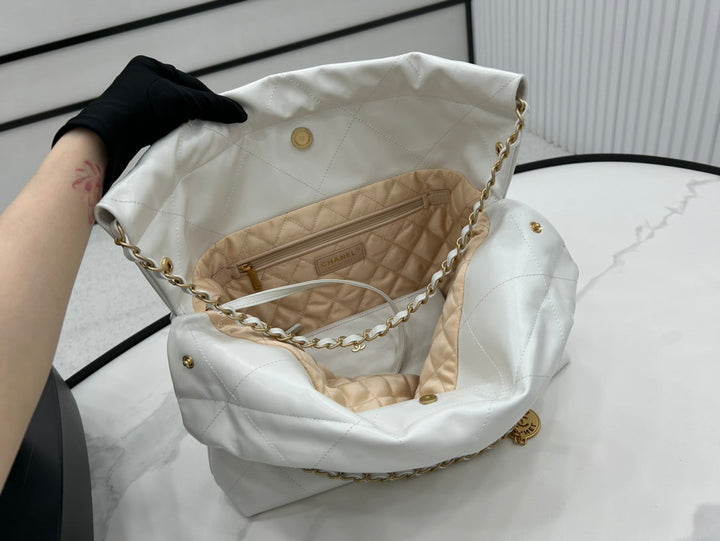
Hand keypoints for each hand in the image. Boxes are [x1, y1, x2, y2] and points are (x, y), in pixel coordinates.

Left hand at [53, 55, 246, 190]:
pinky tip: (181, 139)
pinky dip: (174, 131)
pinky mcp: (132, 123)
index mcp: (149, 66)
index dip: (209, 99)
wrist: (107, 138)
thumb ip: (212, 107)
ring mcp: (135, 103)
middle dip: (199, 112)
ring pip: (172, 113)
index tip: (226, 114)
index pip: (189, 83)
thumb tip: (240, 113)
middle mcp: (140, 81)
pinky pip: (161, 125)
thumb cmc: (141, 110)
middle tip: (217, 126)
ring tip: (201, 134)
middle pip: (182, 98)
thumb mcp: (181, 103)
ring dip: (187, 123)